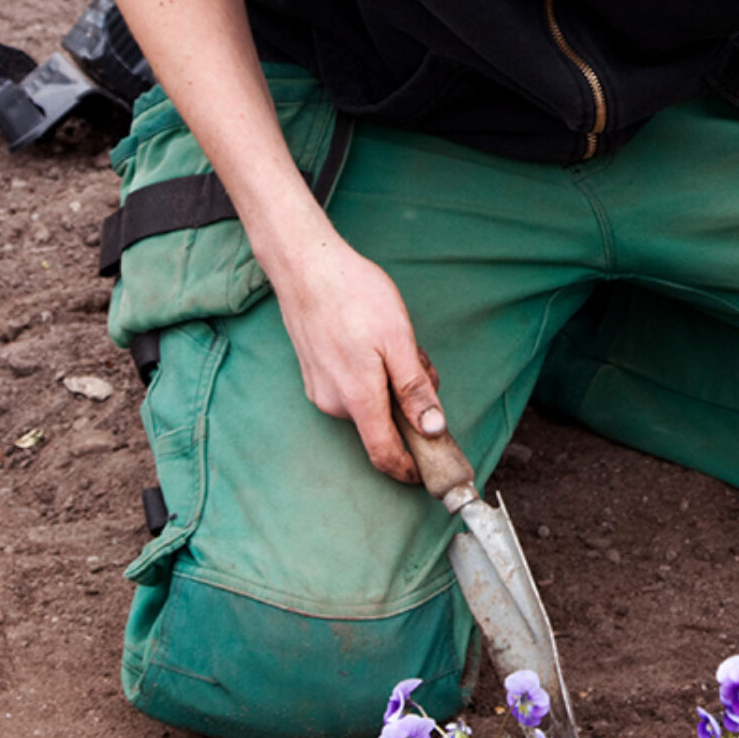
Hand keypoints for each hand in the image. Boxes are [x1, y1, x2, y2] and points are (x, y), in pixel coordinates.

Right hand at [268, 229, 445, 483]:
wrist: (306, 265)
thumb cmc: (355, 296)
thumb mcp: (398, 341)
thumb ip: (415, 390)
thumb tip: (432, 430)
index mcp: (357, 398)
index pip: (384, 454)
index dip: (409, 470)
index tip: (431, 472)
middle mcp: (333, 402)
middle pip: (383, 423)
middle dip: (409, 404)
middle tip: (420, 362)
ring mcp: (319, 389)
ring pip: (369, 402)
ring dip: (391, 385)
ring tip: (395, 342)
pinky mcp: (314, 374)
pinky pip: (353, 388)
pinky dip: (372, 375)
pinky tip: (373, 341)